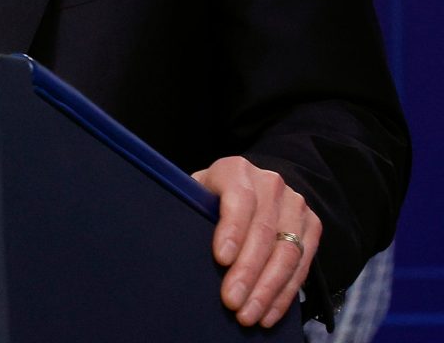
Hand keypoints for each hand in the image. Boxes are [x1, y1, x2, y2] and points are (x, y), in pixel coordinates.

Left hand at [193, 155, 318, 327]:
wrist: (252, 186)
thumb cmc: (211, 196)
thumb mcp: (195, 192)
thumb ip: (190, 208)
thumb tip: (174, 238)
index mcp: (236, 170)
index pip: (239, 200)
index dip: (232, 230)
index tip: (221, 259)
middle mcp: (271, 184)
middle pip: (263, 232)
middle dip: (248, 272)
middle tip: (231, 301)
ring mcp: (296, 205)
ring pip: (287, 253)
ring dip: (268, 289)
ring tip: (249, 315)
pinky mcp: (312, 226)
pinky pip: (302, 266)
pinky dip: (284, 294)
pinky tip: (268, 314)